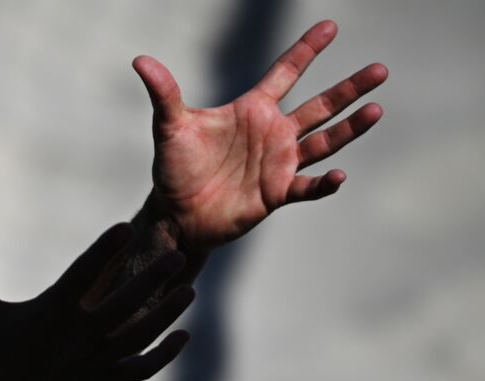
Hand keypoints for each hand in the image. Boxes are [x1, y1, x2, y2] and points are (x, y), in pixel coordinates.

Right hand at [0, 225, 194, 380]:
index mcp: (51, 311)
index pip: (85, 271)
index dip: (108, 248)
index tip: (128, 228)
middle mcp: (77, 334)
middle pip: (126, 299)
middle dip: (154, 276)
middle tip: (179, 255)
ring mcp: (92, 361)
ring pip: (141, 332)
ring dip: (168, 312)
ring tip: (189, 291)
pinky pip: (141, 368)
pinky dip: (164, 355)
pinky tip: (182, 337)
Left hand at [134, 19, 387, 249]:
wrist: (175, 214)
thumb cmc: (174, 169)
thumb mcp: (170, 128)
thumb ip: (163, 93)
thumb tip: (139, 59)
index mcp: (252, 110)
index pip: (286, 72)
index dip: (307, 50)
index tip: (331, 26)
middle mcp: (273, 133)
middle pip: (320, 105)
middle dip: (350, 88)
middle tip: (381, 70)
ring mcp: (279, 163)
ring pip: (325, 141)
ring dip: (350, 128)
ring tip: (376, 110)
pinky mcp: (277, 193)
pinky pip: (307, 186)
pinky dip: (323, 183)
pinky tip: (338, 176)